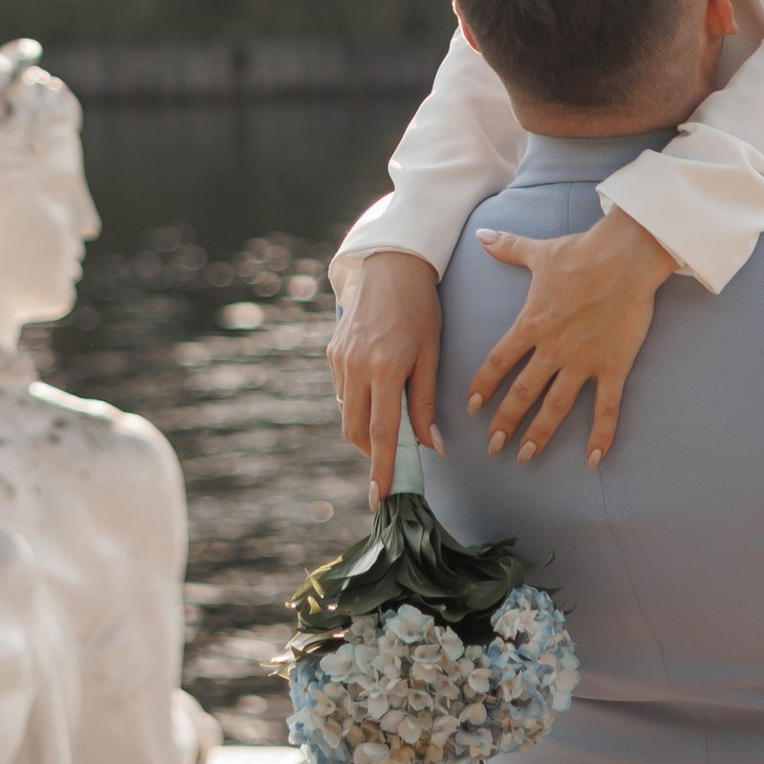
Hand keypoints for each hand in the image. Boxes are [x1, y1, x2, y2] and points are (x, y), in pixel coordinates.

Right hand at [329, 250, 441, 501]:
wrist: (391, 264)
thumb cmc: (419, 308)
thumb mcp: (431, 353)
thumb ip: (426, 402)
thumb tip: (430, 447)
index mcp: (385, 369)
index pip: (381, 434)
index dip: (382, 470)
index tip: (379, 499)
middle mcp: (356, 367)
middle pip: (355, 432)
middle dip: (371, 455)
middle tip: (391, 464)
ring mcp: (339, 359)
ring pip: (346, 413)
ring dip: (365, 430)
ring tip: (389, 426)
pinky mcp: (332, 352)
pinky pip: (342, 391)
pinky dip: (358, 404)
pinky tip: (376, 393)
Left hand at [467, 211, 677, 464]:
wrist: (626, 256)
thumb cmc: (582, 252)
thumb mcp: (538, 252)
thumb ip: (507, 248)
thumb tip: (481, 236)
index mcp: (531, 323)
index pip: (498, 361)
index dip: (483, 386)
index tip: (472, 407)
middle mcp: (552, 348)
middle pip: (522, 392)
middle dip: (505, 422)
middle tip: (493, 447)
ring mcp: (583, 361)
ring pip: (556, 406)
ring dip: (539, 433)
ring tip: (525, 456)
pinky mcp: (613, 366)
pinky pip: (606, 408)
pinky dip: (601, 435)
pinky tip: (595, 459)